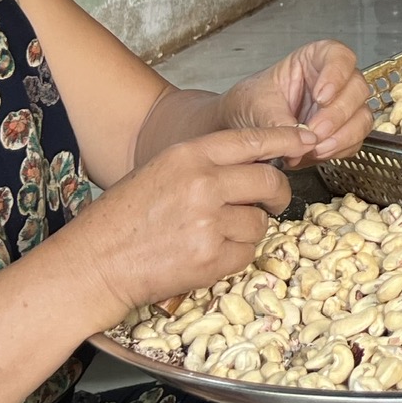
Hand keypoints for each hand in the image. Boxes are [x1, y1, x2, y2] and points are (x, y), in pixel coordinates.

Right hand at [52, 127, 310, 313]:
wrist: (95, 263)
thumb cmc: (123, 220)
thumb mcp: (160, 172)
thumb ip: (205, 166)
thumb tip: (255, 168)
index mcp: (188, 155)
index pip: (251, 141)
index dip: (284, 139)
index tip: (306, 140)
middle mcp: (203, 183)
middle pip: (269, 183)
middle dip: (277, 195)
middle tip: (271, 204)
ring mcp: (209, 221)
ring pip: (260, 223)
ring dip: (248, 231)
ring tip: (213, 236)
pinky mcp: (212, 256)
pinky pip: (247, 253)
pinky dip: (235, 256)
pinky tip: (207, 255)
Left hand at [224, 41, 367, 162]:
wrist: (243, 127)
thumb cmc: (251, 103)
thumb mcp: (257, 106)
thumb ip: (278, 120)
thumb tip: (299, 138)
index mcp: (314, 60)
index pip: (339, 56)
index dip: (337, 74)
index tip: (321, 96)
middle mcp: (334, 81)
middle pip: (356, 88)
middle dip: (337, 113)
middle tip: (315, 130)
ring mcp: (341, 107)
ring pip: (362, 116)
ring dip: (342, 135)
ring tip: (315, 148)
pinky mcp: (342, 132)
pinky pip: (354, 140)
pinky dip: (340, 149)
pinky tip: (319, 153)